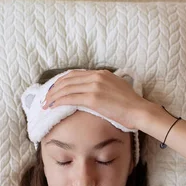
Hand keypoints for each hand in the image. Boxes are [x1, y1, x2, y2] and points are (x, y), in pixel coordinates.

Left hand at [42, 69, 156, 129]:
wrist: (140, 111)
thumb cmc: (131, 105)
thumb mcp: (118, 88)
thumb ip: (105, 86)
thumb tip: (97, 92)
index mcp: (102, 73)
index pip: (75, 74)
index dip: (62, 81)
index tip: (55, 88)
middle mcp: (96, 77)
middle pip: (68, 79)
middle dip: (54, 88)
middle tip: (46, 97)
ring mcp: (94, 86)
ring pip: (66, 88)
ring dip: (53, 96)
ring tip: (45, 103)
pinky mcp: (93, 99)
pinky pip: (70, 98)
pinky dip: (58, 101)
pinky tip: (52, 106)